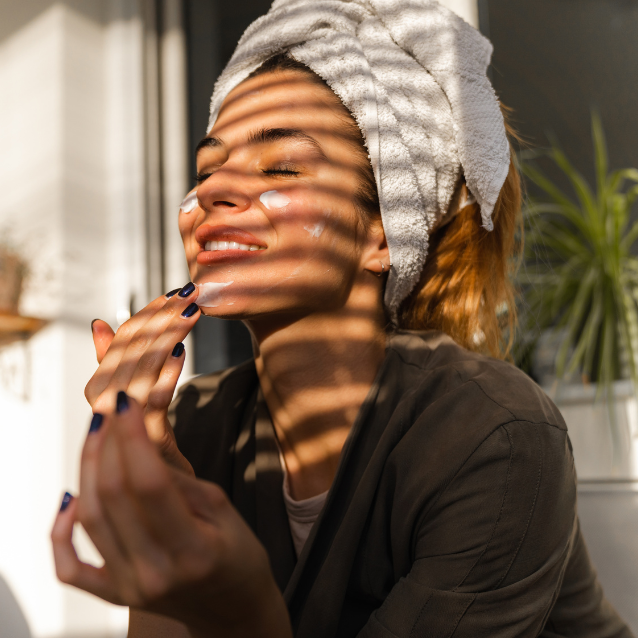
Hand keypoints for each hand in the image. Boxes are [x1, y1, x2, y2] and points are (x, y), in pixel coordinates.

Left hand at [51, 394, 292, 637]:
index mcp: (192, 551)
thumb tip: (140, 448)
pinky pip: (71, 566)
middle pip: (112, 496)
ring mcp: (129, 588)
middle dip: (108, 443)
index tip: (128, 403)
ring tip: (98, 435)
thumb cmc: (239, 558)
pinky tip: (68, 497)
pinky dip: (60, 531)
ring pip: (90, 518)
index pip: (149, 484)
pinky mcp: (115, 594)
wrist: (233, 610)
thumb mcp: (225, 509)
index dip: (134, 438)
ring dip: (87, 469)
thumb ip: (180, 482)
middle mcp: (153, 574)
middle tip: (112, 409)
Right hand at [85, 284, 199, 471]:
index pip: (122, 342)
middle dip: (162, 318)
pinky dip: (166, 375)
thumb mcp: (135, 398)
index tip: (174, 293)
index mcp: (101, 391)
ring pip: (141, 372)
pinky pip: (155, 404)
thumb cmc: (151, 441)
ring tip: (192, 312)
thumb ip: (116, 363)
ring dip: (168, 336)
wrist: (165, 495)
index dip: (148, 314)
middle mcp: (105, 407)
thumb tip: (101, 323)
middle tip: (190, 293)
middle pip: (131, 352)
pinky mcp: (148, 444)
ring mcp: (124, 427)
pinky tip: (181, 352)